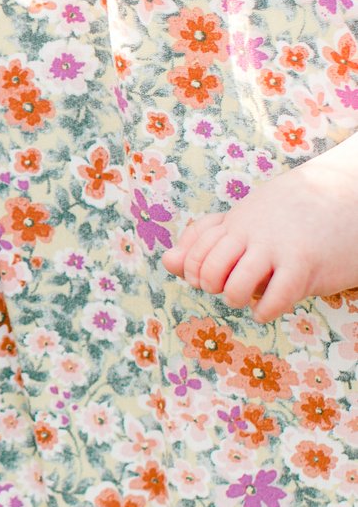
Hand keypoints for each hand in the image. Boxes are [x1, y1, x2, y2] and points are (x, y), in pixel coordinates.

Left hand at [162, 139, 357, 321]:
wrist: (350, 195)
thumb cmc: (293, 216)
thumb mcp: (248, 220)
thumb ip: (207, 238)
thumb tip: (167, 262)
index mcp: (237, 221)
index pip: (192, 254)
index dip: (194, 272)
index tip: (213, 274)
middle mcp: (252, 232)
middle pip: (207, 272)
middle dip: (213, 287)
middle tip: (230, 286)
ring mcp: (277, 248)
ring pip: (234, 287)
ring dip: (236, 299)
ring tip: (249, 295)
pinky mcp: (305, 264)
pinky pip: (272, 300)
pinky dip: (264, 311)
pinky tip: (269, 306)